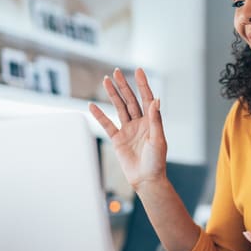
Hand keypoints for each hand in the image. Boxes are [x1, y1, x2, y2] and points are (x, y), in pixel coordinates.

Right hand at [88, 68, 166, 189]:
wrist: (146, 180)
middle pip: (130, 100)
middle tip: (117, 72)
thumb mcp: (158, 139)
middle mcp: (139, 123)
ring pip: (119, 108)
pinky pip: (107, 125)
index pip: (146, 98)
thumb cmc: (156, 162)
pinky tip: (92, 105)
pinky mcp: (118, 139)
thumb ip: (155, 120)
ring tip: (105, 80)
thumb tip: (156, 100)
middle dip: (124, 86)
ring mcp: (128, 130)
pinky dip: (99, 115)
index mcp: (151, 121)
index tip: (138, 70)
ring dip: (113, 95)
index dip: (142, 84)